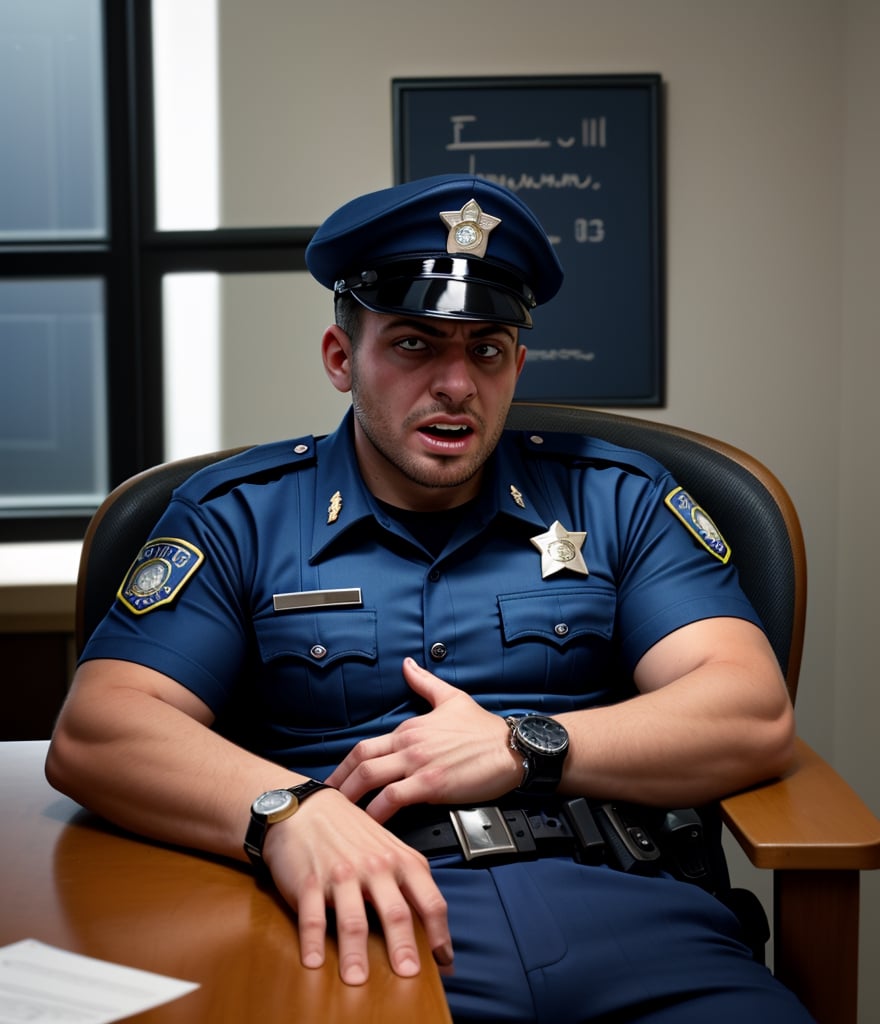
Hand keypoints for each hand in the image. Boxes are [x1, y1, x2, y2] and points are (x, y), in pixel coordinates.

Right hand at [264, 786, 452, 985]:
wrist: (307, 808)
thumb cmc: (351, 832)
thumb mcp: (389, 850)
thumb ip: (409, 883)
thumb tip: (431, 928)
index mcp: (402, 861)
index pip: (430, 901)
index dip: (440, 934)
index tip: (443, 961)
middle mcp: (375, 868)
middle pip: (395, 913)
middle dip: (403, 948)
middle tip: (408, 975)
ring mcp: (342, 874)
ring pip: (353, 919)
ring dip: (356, 954)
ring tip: (357, 979)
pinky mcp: (310, 881)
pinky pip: (313, 916)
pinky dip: (313, 941)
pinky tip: (314, 961)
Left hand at [326, 657, 522, 822]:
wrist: (513, 747)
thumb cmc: (484, 728)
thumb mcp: (451, 698)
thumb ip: (424, 683)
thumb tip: (407, 663)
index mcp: (409, 728)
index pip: (365, 747)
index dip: (344, 766)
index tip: (333, 783)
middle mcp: (408, 744)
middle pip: (360, 761)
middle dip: (338, 783)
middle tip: (323, 802)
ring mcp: (418, 763)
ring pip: (370, 778)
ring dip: (351, 799)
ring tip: (339, 818)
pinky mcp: (432, 784)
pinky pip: (394, 799)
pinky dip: (377, 813)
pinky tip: (369, 827)